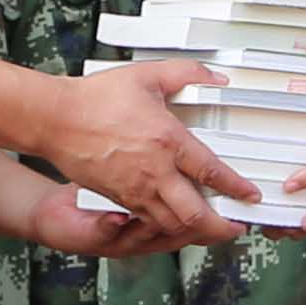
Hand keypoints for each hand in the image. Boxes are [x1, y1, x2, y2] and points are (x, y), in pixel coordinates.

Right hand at [37, 55, 239, 246]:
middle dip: (220, 227)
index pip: (212, 172)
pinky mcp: (118, 197)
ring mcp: (135, 189)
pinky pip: (148, 220)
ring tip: (210, 228)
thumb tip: (215, 77)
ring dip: (194, 230)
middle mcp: (154, 172)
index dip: (236, 188)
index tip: (250, 195)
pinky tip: (174, 220)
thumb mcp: (146, 75)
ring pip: (171, 224)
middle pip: (194, 214)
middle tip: (235, 227)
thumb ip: (185, 74)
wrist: (56, 119)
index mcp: (167, 141)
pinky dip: (166, 226)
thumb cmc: (97, 97)